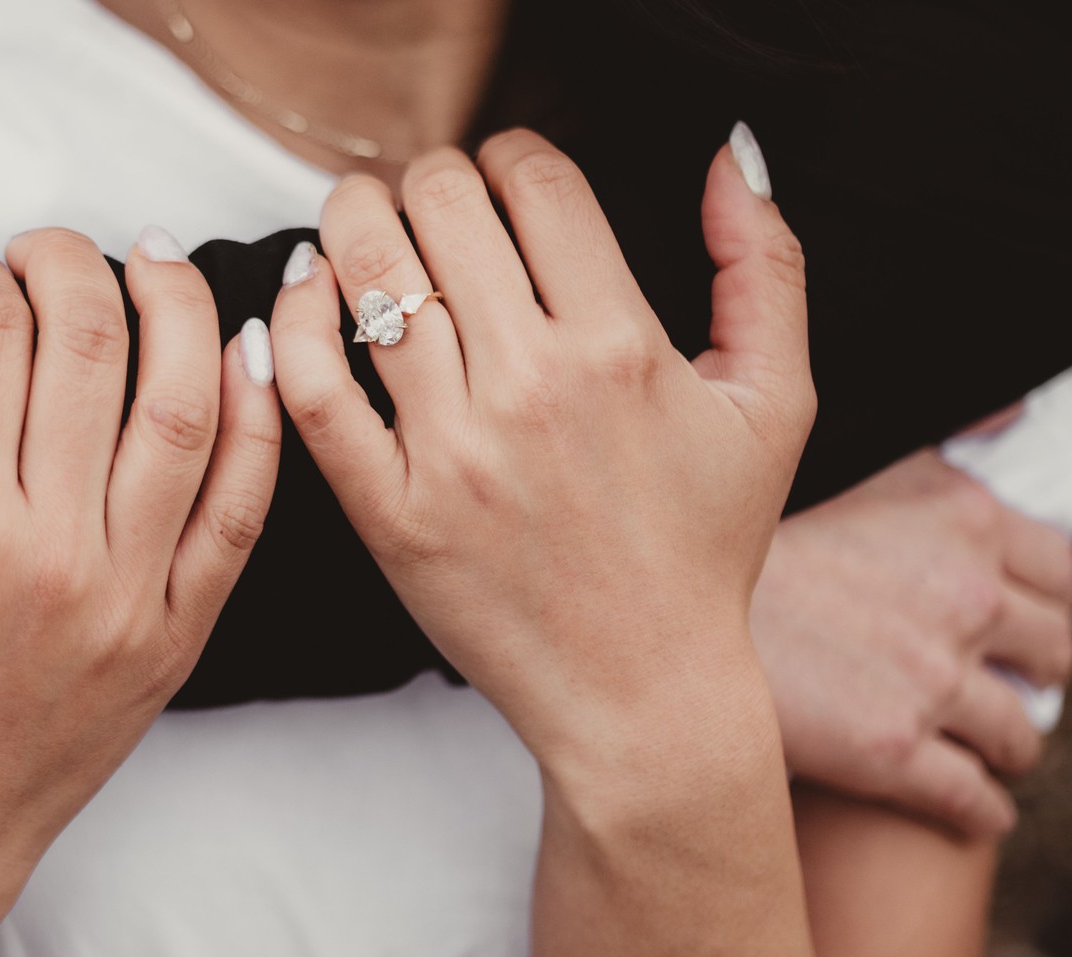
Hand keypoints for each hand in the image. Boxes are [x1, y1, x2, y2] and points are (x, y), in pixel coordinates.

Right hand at [0, 231, 279, 956]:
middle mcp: (61, 552)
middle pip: (96, 345)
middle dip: (71, 263)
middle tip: (45, 247)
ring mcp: (135, 595)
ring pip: (189, 407)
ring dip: (178, 309)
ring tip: (151, 261)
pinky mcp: (180, 632)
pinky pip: (244, 507)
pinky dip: (258, 419)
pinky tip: (245, 353)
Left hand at [268, 128, 812, 764]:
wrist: (644, 689)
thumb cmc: (703, 550)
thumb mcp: (776, 403)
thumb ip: (766, 267)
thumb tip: (728, 158)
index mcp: (623, 347)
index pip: (539, 181)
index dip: (512, 151)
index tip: (505, 175)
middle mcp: (531, 388)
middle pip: (442, 206)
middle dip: (432, 176)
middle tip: (431, 200)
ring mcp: (451, 452)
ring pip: (367, 276)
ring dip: (354, 220)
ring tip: (362, 224)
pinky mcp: (389, 510)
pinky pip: (312, 387)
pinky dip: (294, 320)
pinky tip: (308, 293)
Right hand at [752, 449, 1071, 836]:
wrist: (654, 601)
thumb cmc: (734, 520)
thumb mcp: (850, 450)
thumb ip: (937, 440)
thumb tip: (1010, 412)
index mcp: (961, 518)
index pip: (1055, 571)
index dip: (1041, 599)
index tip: (1018, 618)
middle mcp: (966, 598)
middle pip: (1052, 651)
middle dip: (1034, 672)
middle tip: (1005, 684)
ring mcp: (934, 680)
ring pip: (1018, 732)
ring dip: (1009, 744)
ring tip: (985, 751)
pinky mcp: (894, 753)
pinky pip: (971, 799)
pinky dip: (981, 810)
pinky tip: (972, 809)